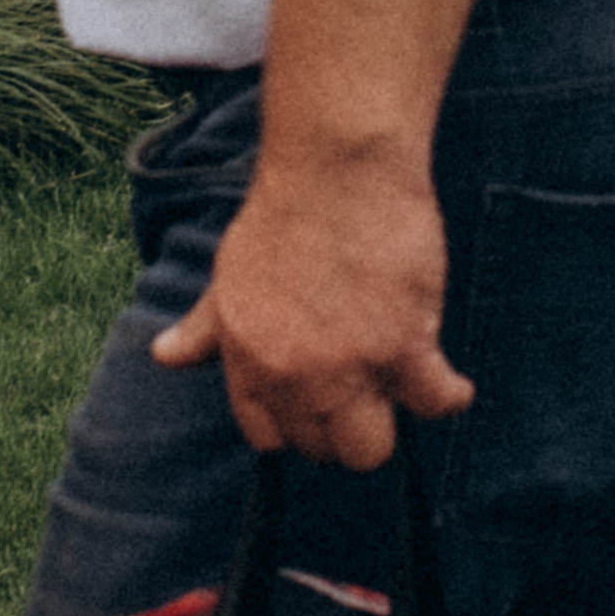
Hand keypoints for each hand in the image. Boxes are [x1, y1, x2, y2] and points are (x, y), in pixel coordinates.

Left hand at [152, 153, 472, 468]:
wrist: (334, 167)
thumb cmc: (283, 215)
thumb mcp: (229, 274)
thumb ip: (205, 327)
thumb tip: (164, 357)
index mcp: (247, 359)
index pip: (268, 435)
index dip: (297, 422)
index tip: (319, 400)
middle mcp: (292, 373)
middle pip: (323, 448)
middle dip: (343, 427)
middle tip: (365, 388)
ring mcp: (347, 365)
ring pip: (370, 447)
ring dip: (390, 419)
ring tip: (402, 384)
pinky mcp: (403, 345)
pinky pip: (433, 404)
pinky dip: (448, 395)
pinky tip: (450, 383)